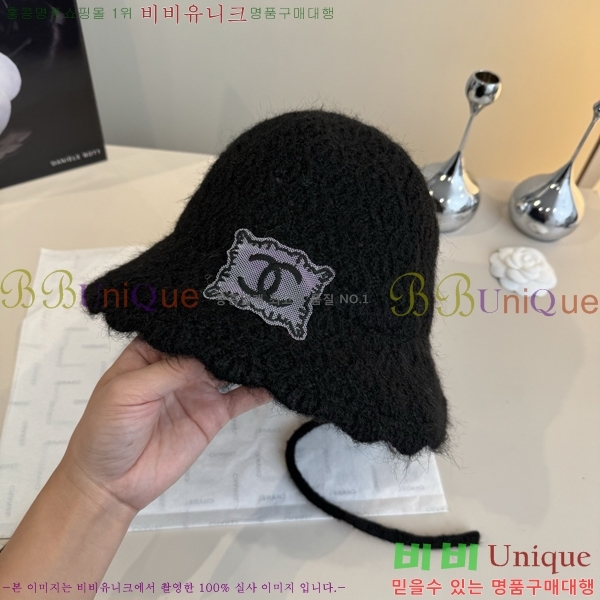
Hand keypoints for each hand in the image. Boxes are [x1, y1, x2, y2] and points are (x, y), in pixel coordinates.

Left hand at [59, 337, 271, 513]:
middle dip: (230, 335)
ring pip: (228, 369)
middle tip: (259, 317)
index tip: (227, 301)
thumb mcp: (128, 392)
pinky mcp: (213, 415)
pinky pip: (240, 399)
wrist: (112, 484)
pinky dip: (258, 390)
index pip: (180, 329)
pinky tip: (274, 379)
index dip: (200, 317)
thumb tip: (208, 355)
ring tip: (271, 343)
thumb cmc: (106, 430)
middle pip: (208, 346)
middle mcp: (177, 367)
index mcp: (150, 354)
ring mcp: (198, 390)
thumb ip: (168, 370)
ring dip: (247, 359)